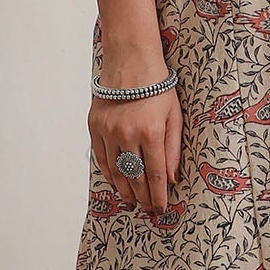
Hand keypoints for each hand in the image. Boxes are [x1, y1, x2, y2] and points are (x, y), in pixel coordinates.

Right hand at [91, 84, 180, 215]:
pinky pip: (101, 158)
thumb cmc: (157, 85)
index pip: (156, 174)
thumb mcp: (174, 115)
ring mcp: (109, 131)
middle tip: (147, 209)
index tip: (161, 208)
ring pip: (116, 171)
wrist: (130, 60)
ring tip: (131, 201)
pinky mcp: (95, 126)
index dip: (158, 195)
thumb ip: (173, 149)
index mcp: (152, 132)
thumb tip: (171, 178)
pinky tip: (116, 183)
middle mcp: (128, 134)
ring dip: (124, 190)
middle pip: (136, 177)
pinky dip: (109, 174)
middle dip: (143, 197)